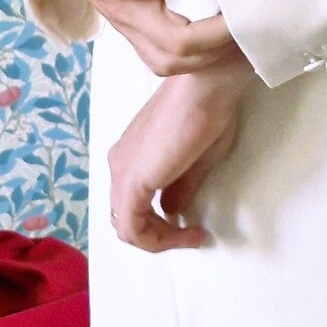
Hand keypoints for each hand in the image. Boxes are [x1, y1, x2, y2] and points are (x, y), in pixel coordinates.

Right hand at [27, 0, 240, 76]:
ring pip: (168, 61)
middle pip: (179, 43)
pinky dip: (187, 58)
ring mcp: (121, 23)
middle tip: (248, 13)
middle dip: (221, 34)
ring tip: (233, 29)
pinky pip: (157, 59)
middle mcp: (121, 8)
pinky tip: (207, 38)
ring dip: (206, 53)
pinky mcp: (122, 29)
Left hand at [108, 67, 248, 252]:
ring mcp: (121, 172)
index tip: (196, 226)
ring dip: (160, 240)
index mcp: (131, 155)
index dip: (160, 224)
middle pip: (126, 217)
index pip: (133, 202)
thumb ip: (180, 187)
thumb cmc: (207, 111)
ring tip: (193, 236)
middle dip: (158, 234)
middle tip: (192, 234)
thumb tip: (172, 211)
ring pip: (127, 227)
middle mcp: (119, 163)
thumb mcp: (195, 159)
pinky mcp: (132, 181)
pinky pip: (134, 228)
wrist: (205, 86)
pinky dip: (160, 240)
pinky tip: (189, 234)